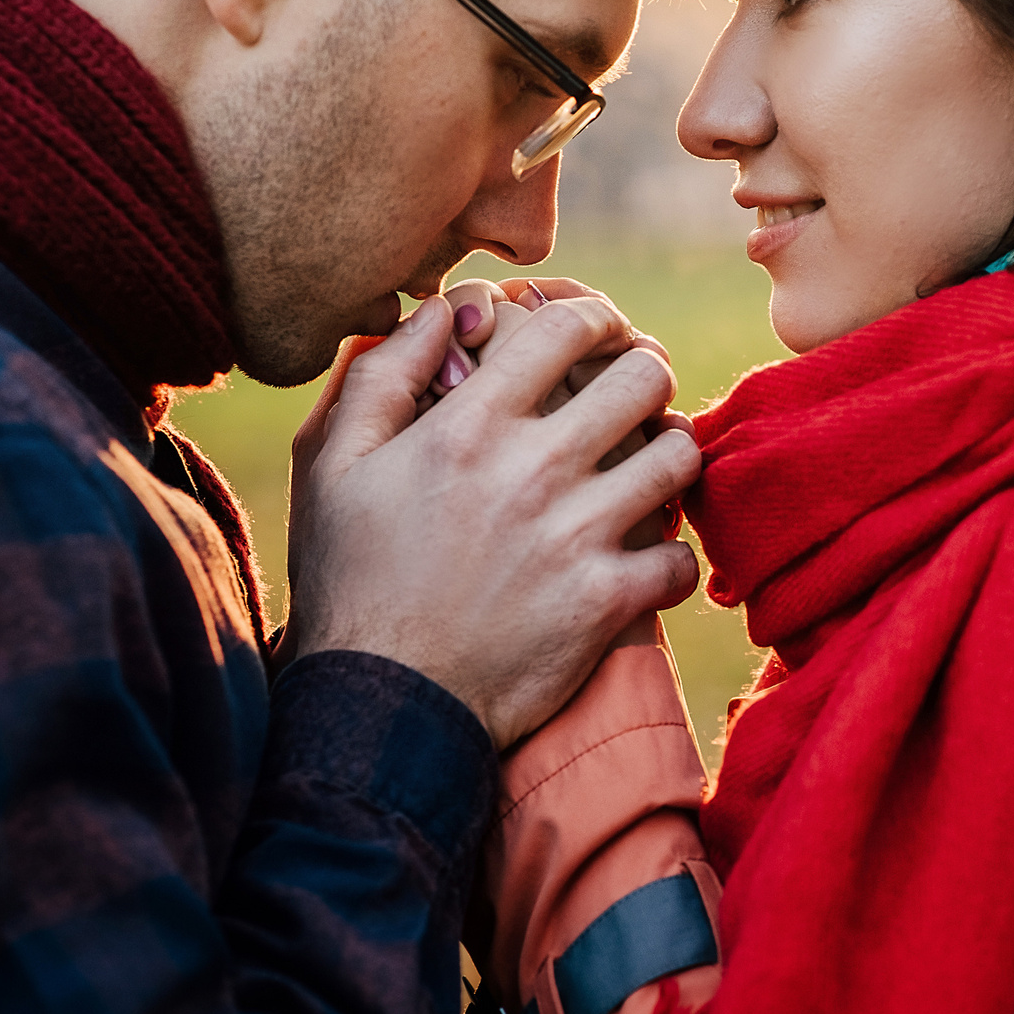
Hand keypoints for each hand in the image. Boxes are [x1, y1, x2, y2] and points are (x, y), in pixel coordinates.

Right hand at [285, 294, 702, 747]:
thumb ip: (382, 373)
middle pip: (644, 376)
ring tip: (647, 471)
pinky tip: (641, 560)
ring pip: (678, 457)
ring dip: (668, 458)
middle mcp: (531, 469)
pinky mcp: (606, 603)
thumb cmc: (350, 579)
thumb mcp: (332, 464)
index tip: (596, 335)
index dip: (594, 317)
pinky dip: (670, 558)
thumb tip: (440, 310)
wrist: (379, 703)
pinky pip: (681, 557)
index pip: (567, 327)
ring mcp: (575, 537)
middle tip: (633, 399)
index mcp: (468, 424)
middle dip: (646, 376)